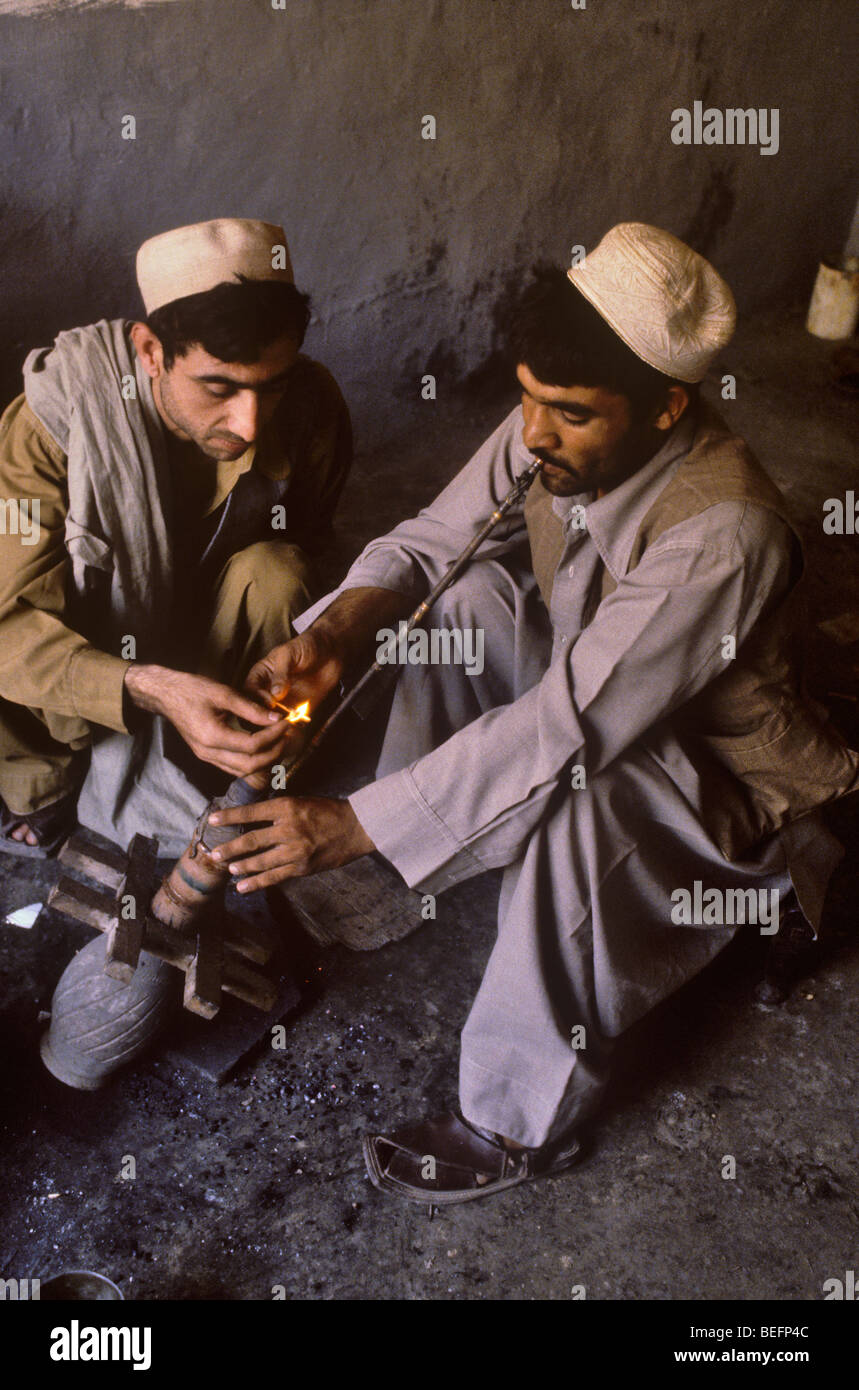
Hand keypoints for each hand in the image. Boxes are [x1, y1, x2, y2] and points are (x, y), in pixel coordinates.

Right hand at [124, 664, 289, 776]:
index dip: (274, 736)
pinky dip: (252, 762)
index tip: (287, 722)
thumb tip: (276, 717)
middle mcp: (208, 752)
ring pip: (243, 771)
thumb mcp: (223, 693)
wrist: (165, 695)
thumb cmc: (191, 689)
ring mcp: (206, 757)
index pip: (253, 746)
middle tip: (287, 735)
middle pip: (251, 765)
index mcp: (212, 736)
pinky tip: (263, 747)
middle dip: (274, 752)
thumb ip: (251, 708)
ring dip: (265, 760)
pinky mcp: (207, 756)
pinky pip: (234, 768)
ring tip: (279, 741)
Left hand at [207, 795, 374, 890]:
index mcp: (288, 807)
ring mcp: (296, 850)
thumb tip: (251, 818)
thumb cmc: (328, 812)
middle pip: (252, 840)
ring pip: (261, 861)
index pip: (252, 812)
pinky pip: (275, 877)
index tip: (213, 820)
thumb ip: (279, 811)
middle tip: (214, 853)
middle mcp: (290, 828)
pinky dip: (257, 882)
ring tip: (229, 868)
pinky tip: (242, 887)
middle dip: (230, 848)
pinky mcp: (302, 867)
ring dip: (242, 866)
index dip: (230, 816)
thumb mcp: (302, 801)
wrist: (356, 828)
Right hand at [245, 629, 343, 718]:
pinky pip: (289, 722)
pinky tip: (298, 725)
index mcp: (260, 674)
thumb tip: (276, 694)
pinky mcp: (296, 709)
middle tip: (278, 717)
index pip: (249, 691)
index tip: (271, 702)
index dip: (257, 698)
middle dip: (265, 715)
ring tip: (288, 724)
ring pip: (270, 719)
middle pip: (256, 709)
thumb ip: (281, 673)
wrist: (331, 651)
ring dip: (277, 724)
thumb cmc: (307, 645)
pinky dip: (292, 727)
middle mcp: (267, 690)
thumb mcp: (290, 653)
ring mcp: (281, 701)